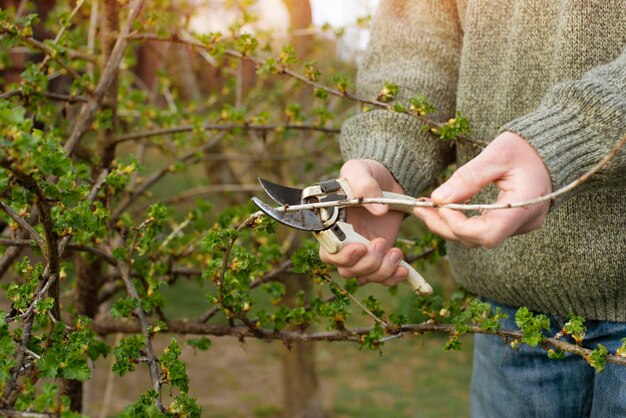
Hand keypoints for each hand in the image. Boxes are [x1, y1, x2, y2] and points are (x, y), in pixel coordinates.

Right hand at [319, 159, 407, 285]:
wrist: (388, 179)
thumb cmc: (367, 172)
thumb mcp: (361, 170)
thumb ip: (365, 185)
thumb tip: (379, 211)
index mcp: (331, 226)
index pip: (328, 252)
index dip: (342, 256)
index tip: (361, 247)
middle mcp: (344, 243)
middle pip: (347, 270)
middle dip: (367, 263)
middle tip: (382, 243)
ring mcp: (362, 252)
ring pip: (364, 277)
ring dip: (381, 271)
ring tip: (397, 253)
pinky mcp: (380, 256)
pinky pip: (382, 277)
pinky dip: (392, 278)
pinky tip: (403, 269)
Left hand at [414, 131, 551, 247]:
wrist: (552, 148)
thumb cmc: (527, 147)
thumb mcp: (497, 154)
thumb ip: (468, 177)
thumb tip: (438, 198)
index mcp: (526, 205)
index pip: (487, 233)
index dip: (458, 225)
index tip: (440, 205)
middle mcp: (524, 222)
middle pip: (478, 239)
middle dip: (445, 225)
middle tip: (420, 207)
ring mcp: (519, 225)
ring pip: (477, 238)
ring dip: (448, 225)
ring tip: (426, 207)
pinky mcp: (511, 223)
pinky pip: (481, 230)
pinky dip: (460, 222)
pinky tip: (443, 207)